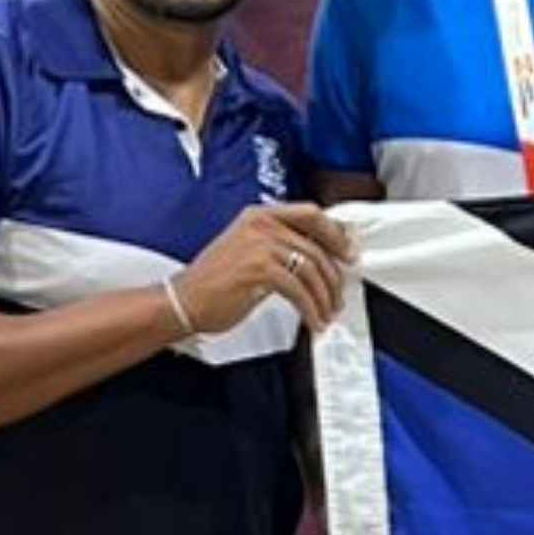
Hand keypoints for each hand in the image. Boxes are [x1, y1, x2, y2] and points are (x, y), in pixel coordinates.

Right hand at [171, 202, 359, 340]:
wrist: (184, 301)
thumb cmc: (214, 282)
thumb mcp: (248, 252)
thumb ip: (279, 247)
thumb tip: (315, 257)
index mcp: (259, 215)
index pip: (311, 214)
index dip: (336, 234)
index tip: (348, 252)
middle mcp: (261, 224)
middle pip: (316, 245)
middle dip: (334, 276)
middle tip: (339, 295)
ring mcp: (260, 244)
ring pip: (312, 269)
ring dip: (324, 297)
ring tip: (326, 313)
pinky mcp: (259, 269)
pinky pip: (300, 290)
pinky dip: (311, 309)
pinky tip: (313, 320)